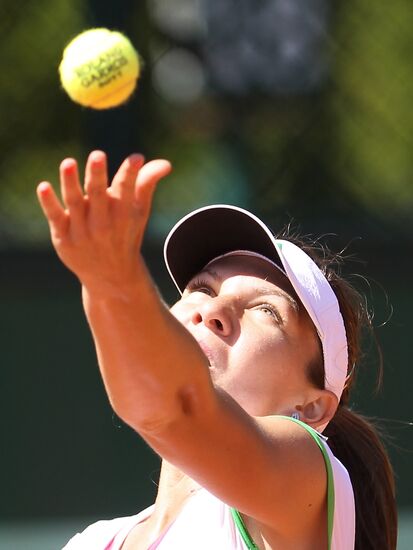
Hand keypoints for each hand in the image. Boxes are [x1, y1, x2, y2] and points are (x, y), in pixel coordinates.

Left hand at [37, 150, 171, 292]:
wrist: (111, 276)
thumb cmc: (126, 235)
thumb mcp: (140, 212)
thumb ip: (147, 184)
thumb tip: (166, 164)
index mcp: (124, 214)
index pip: (127, 190)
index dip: (131, 173)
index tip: (135, 158)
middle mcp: (104, 223)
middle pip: (99, 195)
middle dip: (98, 175)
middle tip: (98, 155)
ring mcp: (82, 231)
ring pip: (75, 203)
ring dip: (71, 183)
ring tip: (68, 163)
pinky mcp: (64, 238)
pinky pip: (55, 217)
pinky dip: (49, 203)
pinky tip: (43, 186)